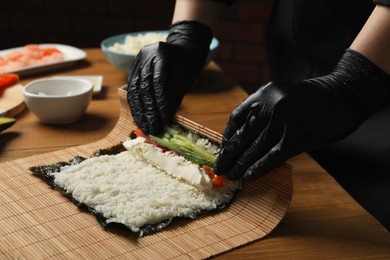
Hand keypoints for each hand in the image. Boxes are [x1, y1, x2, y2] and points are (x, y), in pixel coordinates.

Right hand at [127, 21, 212, 134]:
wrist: (183, 47)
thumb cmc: (188, 64)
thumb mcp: (186, 78)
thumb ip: (175, 95)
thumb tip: (165, 118)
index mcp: (162, 52)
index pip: (159, 81)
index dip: (161, 102)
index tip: (165, 120)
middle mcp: (146, 55)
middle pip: (144, 86)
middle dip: (149, 111)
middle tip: (154, 129)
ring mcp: (137, 60)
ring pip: (134, 89)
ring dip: (139, 112)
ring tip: (145, 128)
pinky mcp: (133, 68)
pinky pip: (131, 89)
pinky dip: (135, 106)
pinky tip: (139, 119)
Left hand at [214, 49, 389, 180]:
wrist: (343, 95)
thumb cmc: (310, 99)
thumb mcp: (281, 97)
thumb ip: (264, 114)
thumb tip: (245, 143)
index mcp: (263, 93)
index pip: (237, 118)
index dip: (227, 137)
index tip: (223, 151)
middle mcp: (270, 105)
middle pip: (243, 135)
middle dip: (229, 154)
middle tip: (220, 168)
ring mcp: (283, 120)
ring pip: (255, 147)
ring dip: (241, 164)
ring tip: (231, 176)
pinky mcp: (297, 136)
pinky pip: (273, 156)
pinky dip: (259, 168)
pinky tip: (249, 176)